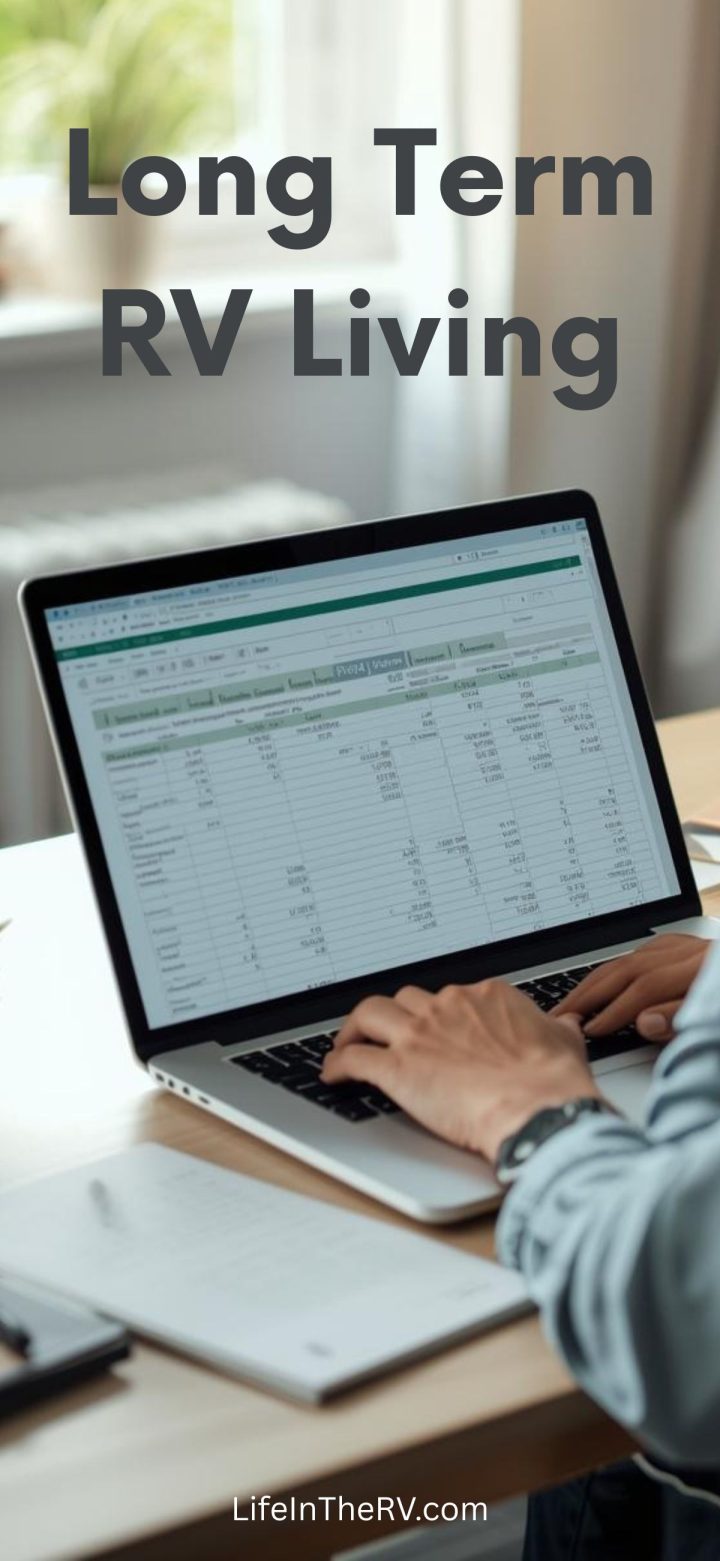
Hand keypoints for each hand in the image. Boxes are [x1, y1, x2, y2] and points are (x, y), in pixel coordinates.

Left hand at [321, 979, 601, 1163]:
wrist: (539, 1109)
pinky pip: (354, 1058)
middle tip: (389, 1034)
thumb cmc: (553, 1082)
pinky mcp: (397, 1068)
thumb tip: (562, 1026)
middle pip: (406, 1000)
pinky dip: (337, 1064)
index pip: (450, 997)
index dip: (437, 1015)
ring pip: (370, 1014)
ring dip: (355, 1028)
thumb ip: (556, 1029)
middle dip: (395, 1017)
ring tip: (347, 1043)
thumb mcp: (565, 1041)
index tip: (434, 1029)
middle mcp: (448, 1007)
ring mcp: (420, 1034)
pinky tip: (333, 1073)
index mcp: (484, 997)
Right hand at [552, 934, 709, 1041]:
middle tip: (563, 1013)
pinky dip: (619, 966)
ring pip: (631, 957)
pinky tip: (605, 979)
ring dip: (599, 980)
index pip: (646, 988)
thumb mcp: (719, 1021)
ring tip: (574, 999)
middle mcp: (691, 952)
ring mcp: (689, 947)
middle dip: (592, 992)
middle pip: (629, 967)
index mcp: (701, 967)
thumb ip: (682, 1019)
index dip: (615, 1011)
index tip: (591, 1030)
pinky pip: (644, 951)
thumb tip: (644, 1022)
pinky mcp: (689, 949)